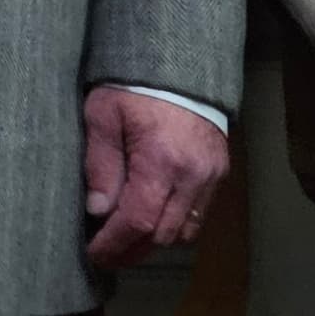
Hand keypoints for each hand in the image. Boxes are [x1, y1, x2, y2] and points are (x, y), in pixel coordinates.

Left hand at [82, 87, 228, 268]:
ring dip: (154, 242)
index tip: (95, 254)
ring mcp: (211, 176)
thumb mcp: (104, 116)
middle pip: (163, 234)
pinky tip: (152, 220)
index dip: (115, 244)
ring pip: (184, 230)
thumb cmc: (133, 85)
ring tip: (126, 242)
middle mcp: (193, 175)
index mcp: (161, 161)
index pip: (138, 221)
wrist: (179, 61)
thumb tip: (99, 211)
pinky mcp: (220, 171)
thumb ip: (101, 165)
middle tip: (106, 255)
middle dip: (132, 251)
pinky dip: (174, 224)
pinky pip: (199, 214)